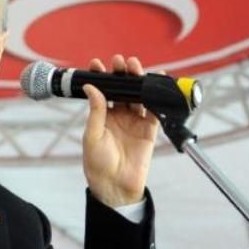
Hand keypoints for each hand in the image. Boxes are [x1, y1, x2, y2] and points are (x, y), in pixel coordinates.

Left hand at [82, 55, 158, 206]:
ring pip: (138, 95)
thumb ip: (96, 111)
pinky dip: (158, 96)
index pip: (102, 90)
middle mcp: (119, 116)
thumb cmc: (97, 164)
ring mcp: (135, 122)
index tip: (97, 64)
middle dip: (121, 74)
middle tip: (120, 61)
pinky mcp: (149, 130)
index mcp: (102, 116)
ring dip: (138, 80)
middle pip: (122, 89)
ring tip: (135, 67)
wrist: (115, 187)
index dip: (100, 76)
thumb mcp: (92, 135)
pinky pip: (155, 110)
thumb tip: (91, 87)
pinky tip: (158, 82)